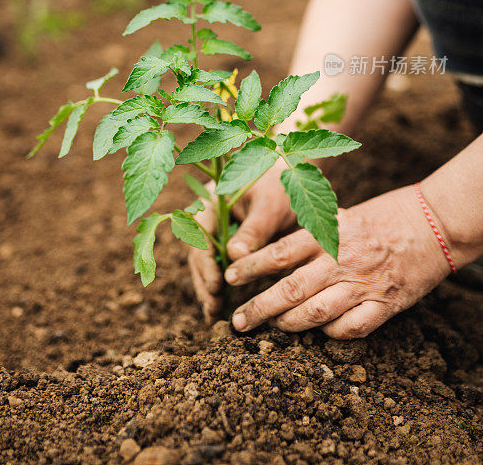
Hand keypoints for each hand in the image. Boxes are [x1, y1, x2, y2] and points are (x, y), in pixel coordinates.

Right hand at [188, 161, 295, 322]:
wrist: (294, 176)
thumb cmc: (282, 186)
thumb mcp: (271, 205)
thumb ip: (254, 228)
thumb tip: (234, 256)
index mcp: (211, 201)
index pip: (199, 235)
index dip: (206, 262)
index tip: (218, 286)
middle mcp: (208, 218)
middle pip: (198, 254)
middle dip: (204, 283)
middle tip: (214, 310)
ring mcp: (216, 232)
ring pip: (205, 264)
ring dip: (208, 289)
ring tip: (215, 316)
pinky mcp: (228, 244)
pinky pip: (219, 267)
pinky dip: (219, 287)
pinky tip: (222, 308)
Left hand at [224, 185, 451, 338]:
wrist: (433, 223)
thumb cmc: (382, 216)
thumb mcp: (341, 214)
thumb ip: (312, 233)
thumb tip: (276, 257)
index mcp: (328, 233)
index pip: (279, 253)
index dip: (250, 267)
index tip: (229, 278)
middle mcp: (341, 260)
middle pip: (290, 289)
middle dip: (258, 308)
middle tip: (237, 320)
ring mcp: (363, 284)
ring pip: (316, 314)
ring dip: (289, 324)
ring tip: (272, 326)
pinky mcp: (386, 304)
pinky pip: (352, 329)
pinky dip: (332, 335)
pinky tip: (321, 334)